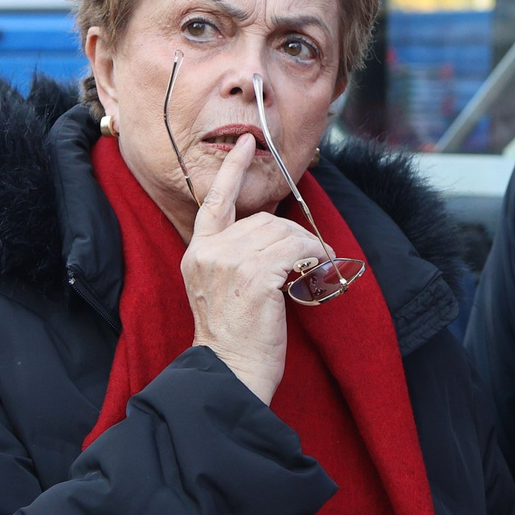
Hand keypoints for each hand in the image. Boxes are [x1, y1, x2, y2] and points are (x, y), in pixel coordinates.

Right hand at [182, 134, 329, 403]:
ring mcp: (230, 263)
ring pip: (282, 232)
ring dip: (307, 247)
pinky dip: (313, 256)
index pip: (214, 201)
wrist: (229, 371)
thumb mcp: (222, 288)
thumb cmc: (233, 337)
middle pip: (262, 220)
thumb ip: (236, 257)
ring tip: (315, 268)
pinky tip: (317, 271)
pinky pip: (295, 249)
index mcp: (197, 254)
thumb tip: (276, 236)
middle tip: (311, 258)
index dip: (231, 170)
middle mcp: (209, 253)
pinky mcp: (255, 276)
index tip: (245, 143)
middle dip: (292, 235)